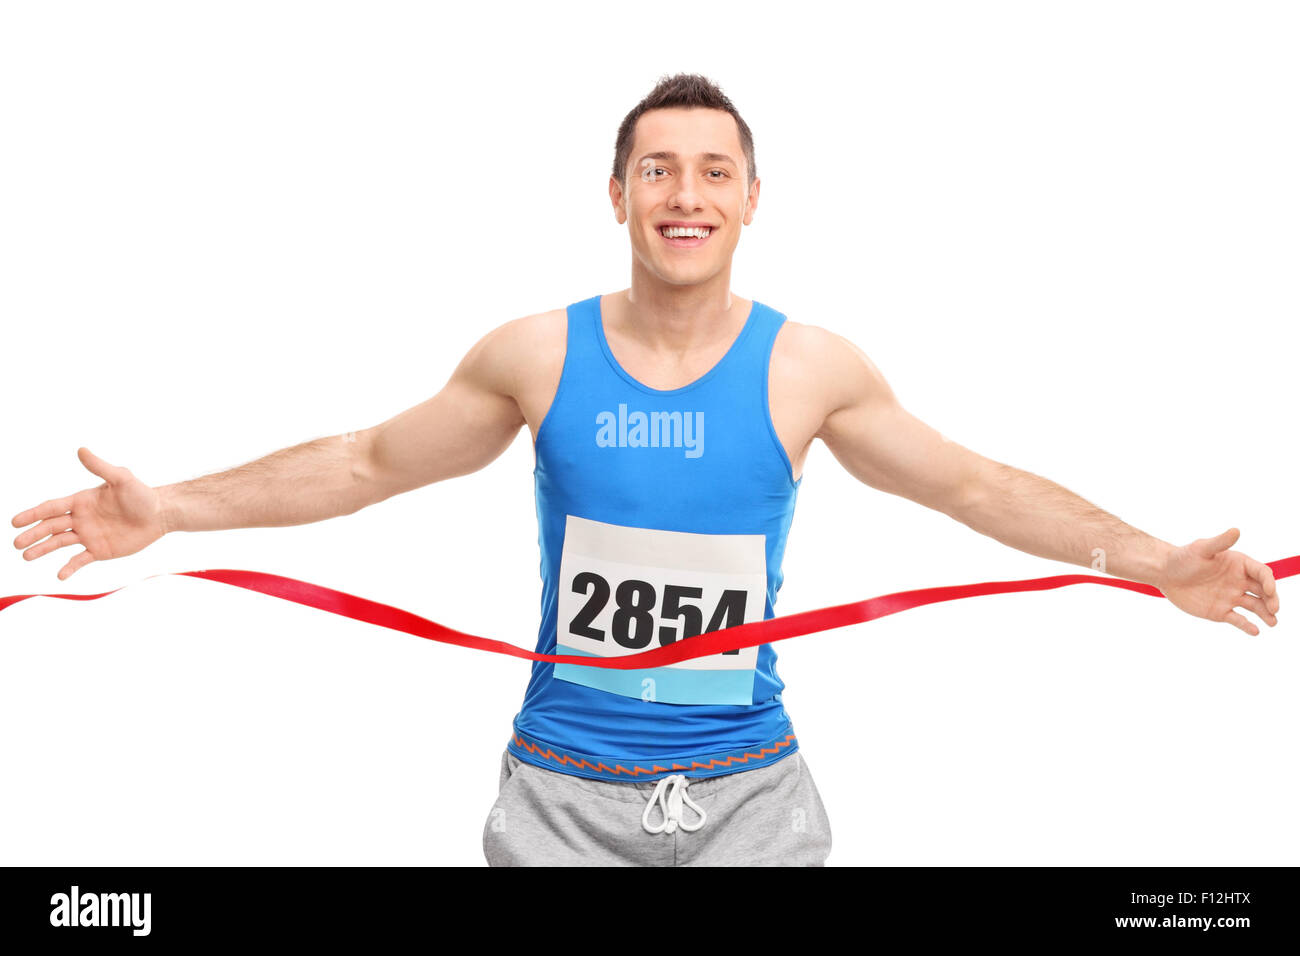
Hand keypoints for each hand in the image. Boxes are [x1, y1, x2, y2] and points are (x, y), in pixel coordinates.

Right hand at [11, 447, 165, 580]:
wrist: (160, 515)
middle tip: (16, 543)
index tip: (15, 521)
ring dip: (43, 549)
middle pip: (51, 526)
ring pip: (60, 543)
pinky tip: (60, 575)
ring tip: (26, 556)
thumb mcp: (121, 478)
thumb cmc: (142, 494)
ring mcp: (89, 535)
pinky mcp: (100, 550)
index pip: (51, 507)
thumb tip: (81, 450)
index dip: (33, 514)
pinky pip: (80, 560)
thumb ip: (100, 467)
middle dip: (33, 534)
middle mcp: (81, 518)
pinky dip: (69, 567)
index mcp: (81, 501)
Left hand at [1157, 528, 1279, 635]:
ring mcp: (1231, 597)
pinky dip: (1248, 626)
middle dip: (1272, 600)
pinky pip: (1238, 620)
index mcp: (1239, 565)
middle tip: (1275, 609)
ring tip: (1272, 622)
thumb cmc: (1183, 558)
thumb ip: (1220, 543)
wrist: (1165, 574)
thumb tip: (1236, 530)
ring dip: (1266, 614)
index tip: (1269, 591)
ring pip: (1255, 607)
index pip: (1262, 573)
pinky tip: (1255, 631)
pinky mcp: (1221, 611)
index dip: (1269, 582)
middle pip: (1263, 591)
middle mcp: (1239, 581)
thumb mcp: (1201, 549)